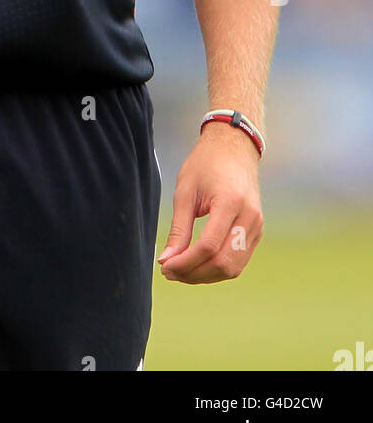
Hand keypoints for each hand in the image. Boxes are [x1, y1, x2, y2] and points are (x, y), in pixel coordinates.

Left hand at [157, 121, 263, 283]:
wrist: (234, 147)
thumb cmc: (206, 164)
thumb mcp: (185, 191)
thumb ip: (178, 229)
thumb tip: (166, 260)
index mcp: (230, 202)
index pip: (208, 245)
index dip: (185, 262)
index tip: (165, 267)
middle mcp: (249, 217)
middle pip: (223, 262)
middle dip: (194, 274)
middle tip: (169, 272)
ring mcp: (257, 226)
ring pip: (233, 267)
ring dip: (206, 275)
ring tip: (181, 271)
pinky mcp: (257, 231)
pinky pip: (239, 260)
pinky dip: (218, 268)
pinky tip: (198, 264)